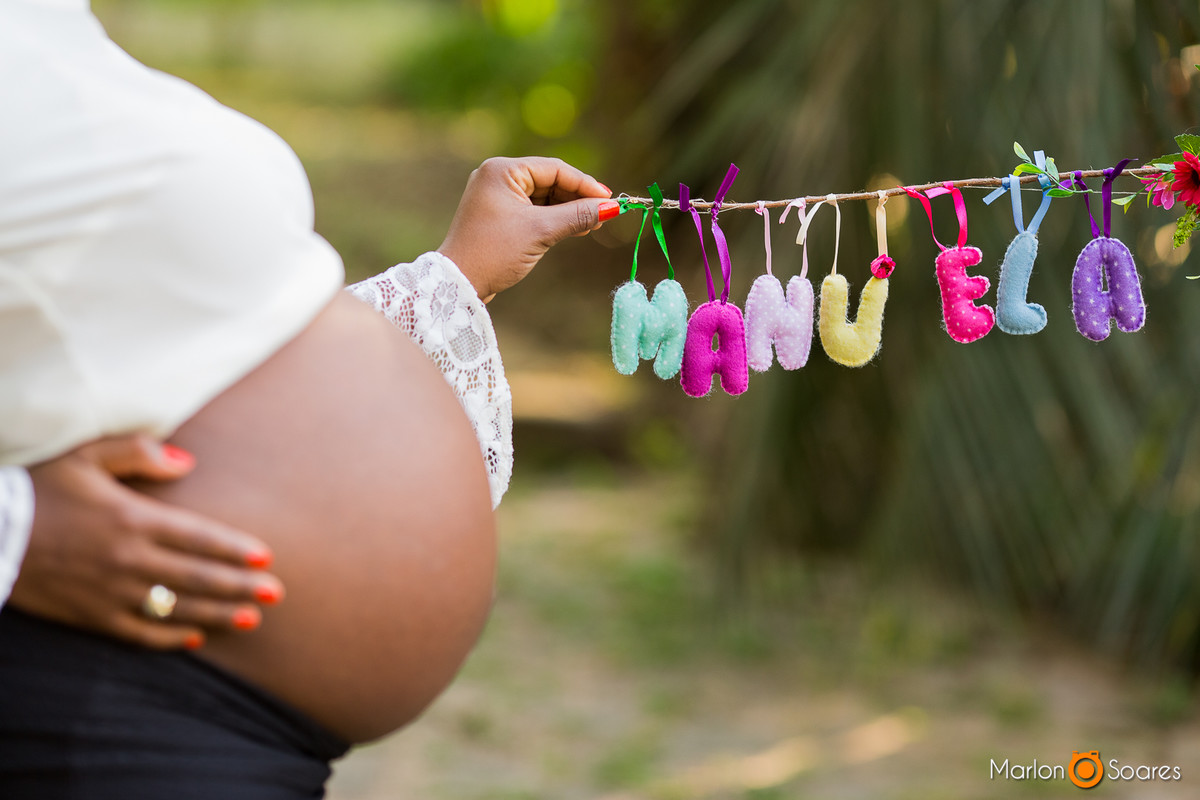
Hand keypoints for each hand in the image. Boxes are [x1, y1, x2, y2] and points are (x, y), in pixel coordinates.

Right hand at [10, 435, 283, 649]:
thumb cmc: (40, 488)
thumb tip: (187, 462)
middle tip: (278, 595)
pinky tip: (195, 638)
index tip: (267, 558)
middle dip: (242, 588)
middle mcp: (129, 559)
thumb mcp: (86, 455)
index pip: (199, 537)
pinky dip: (170, 637)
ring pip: (177, 609)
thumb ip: (139, 452)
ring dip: (219, 616)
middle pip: (198, 578)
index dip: (236, 550)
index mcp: (133, 518)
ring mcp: (111, 592)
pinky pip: (139, 633)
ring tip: (253, 620)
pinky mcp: (91, 616)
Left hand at [437, 156, 617, 300]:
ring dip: (567, 210)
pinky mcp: (498, 214)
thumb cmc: (494, 253)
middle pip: (549, 180)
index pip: (554, 169)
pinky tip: (573, 229)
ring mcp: (496, 195)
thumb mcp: (540, 232)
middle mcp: (497, 176)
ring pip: (543, 196)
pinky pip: (532, 209)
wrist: (458, 283)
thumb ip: (577, 216)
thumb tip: (611, 208)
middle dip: (577, 198)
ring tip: (590, 225)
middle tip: (603, 215)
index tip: (610, 200)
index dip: (585, 184)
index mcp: (502, 170)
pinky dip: (553, 218)